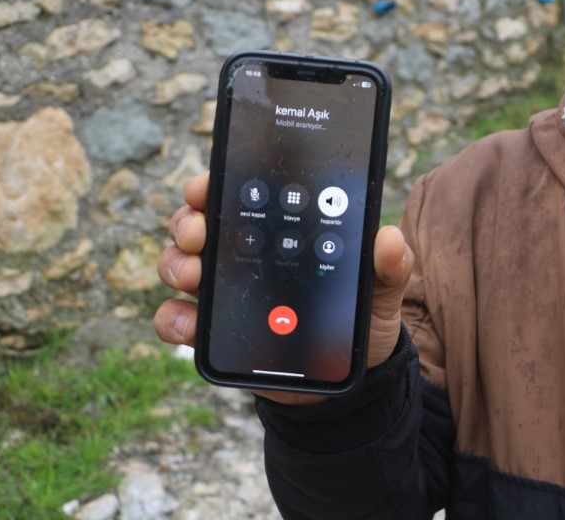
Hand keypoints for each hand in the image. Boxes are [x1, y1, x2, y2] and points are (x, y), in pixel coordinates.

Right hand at [152, 172, 414, 405]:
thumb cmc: (361, 320)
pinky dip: (174, 317)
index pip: (240, 195)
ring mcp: (225, 292)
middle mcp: (243, 254)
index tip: (206, 186)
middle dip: (189, 222)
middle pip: (198, 224)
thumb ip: (390, 265)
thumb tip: (389, 238)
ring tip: (195, 275)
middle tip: (200, 233)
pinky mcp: (214, 332)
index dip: (215, 184)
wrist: (349, 380)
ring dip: (178, 264)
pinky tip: (189, 321)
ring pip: (180, 264)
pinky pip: (177, 319)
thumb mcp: (382, 289)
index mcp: (281, 232)